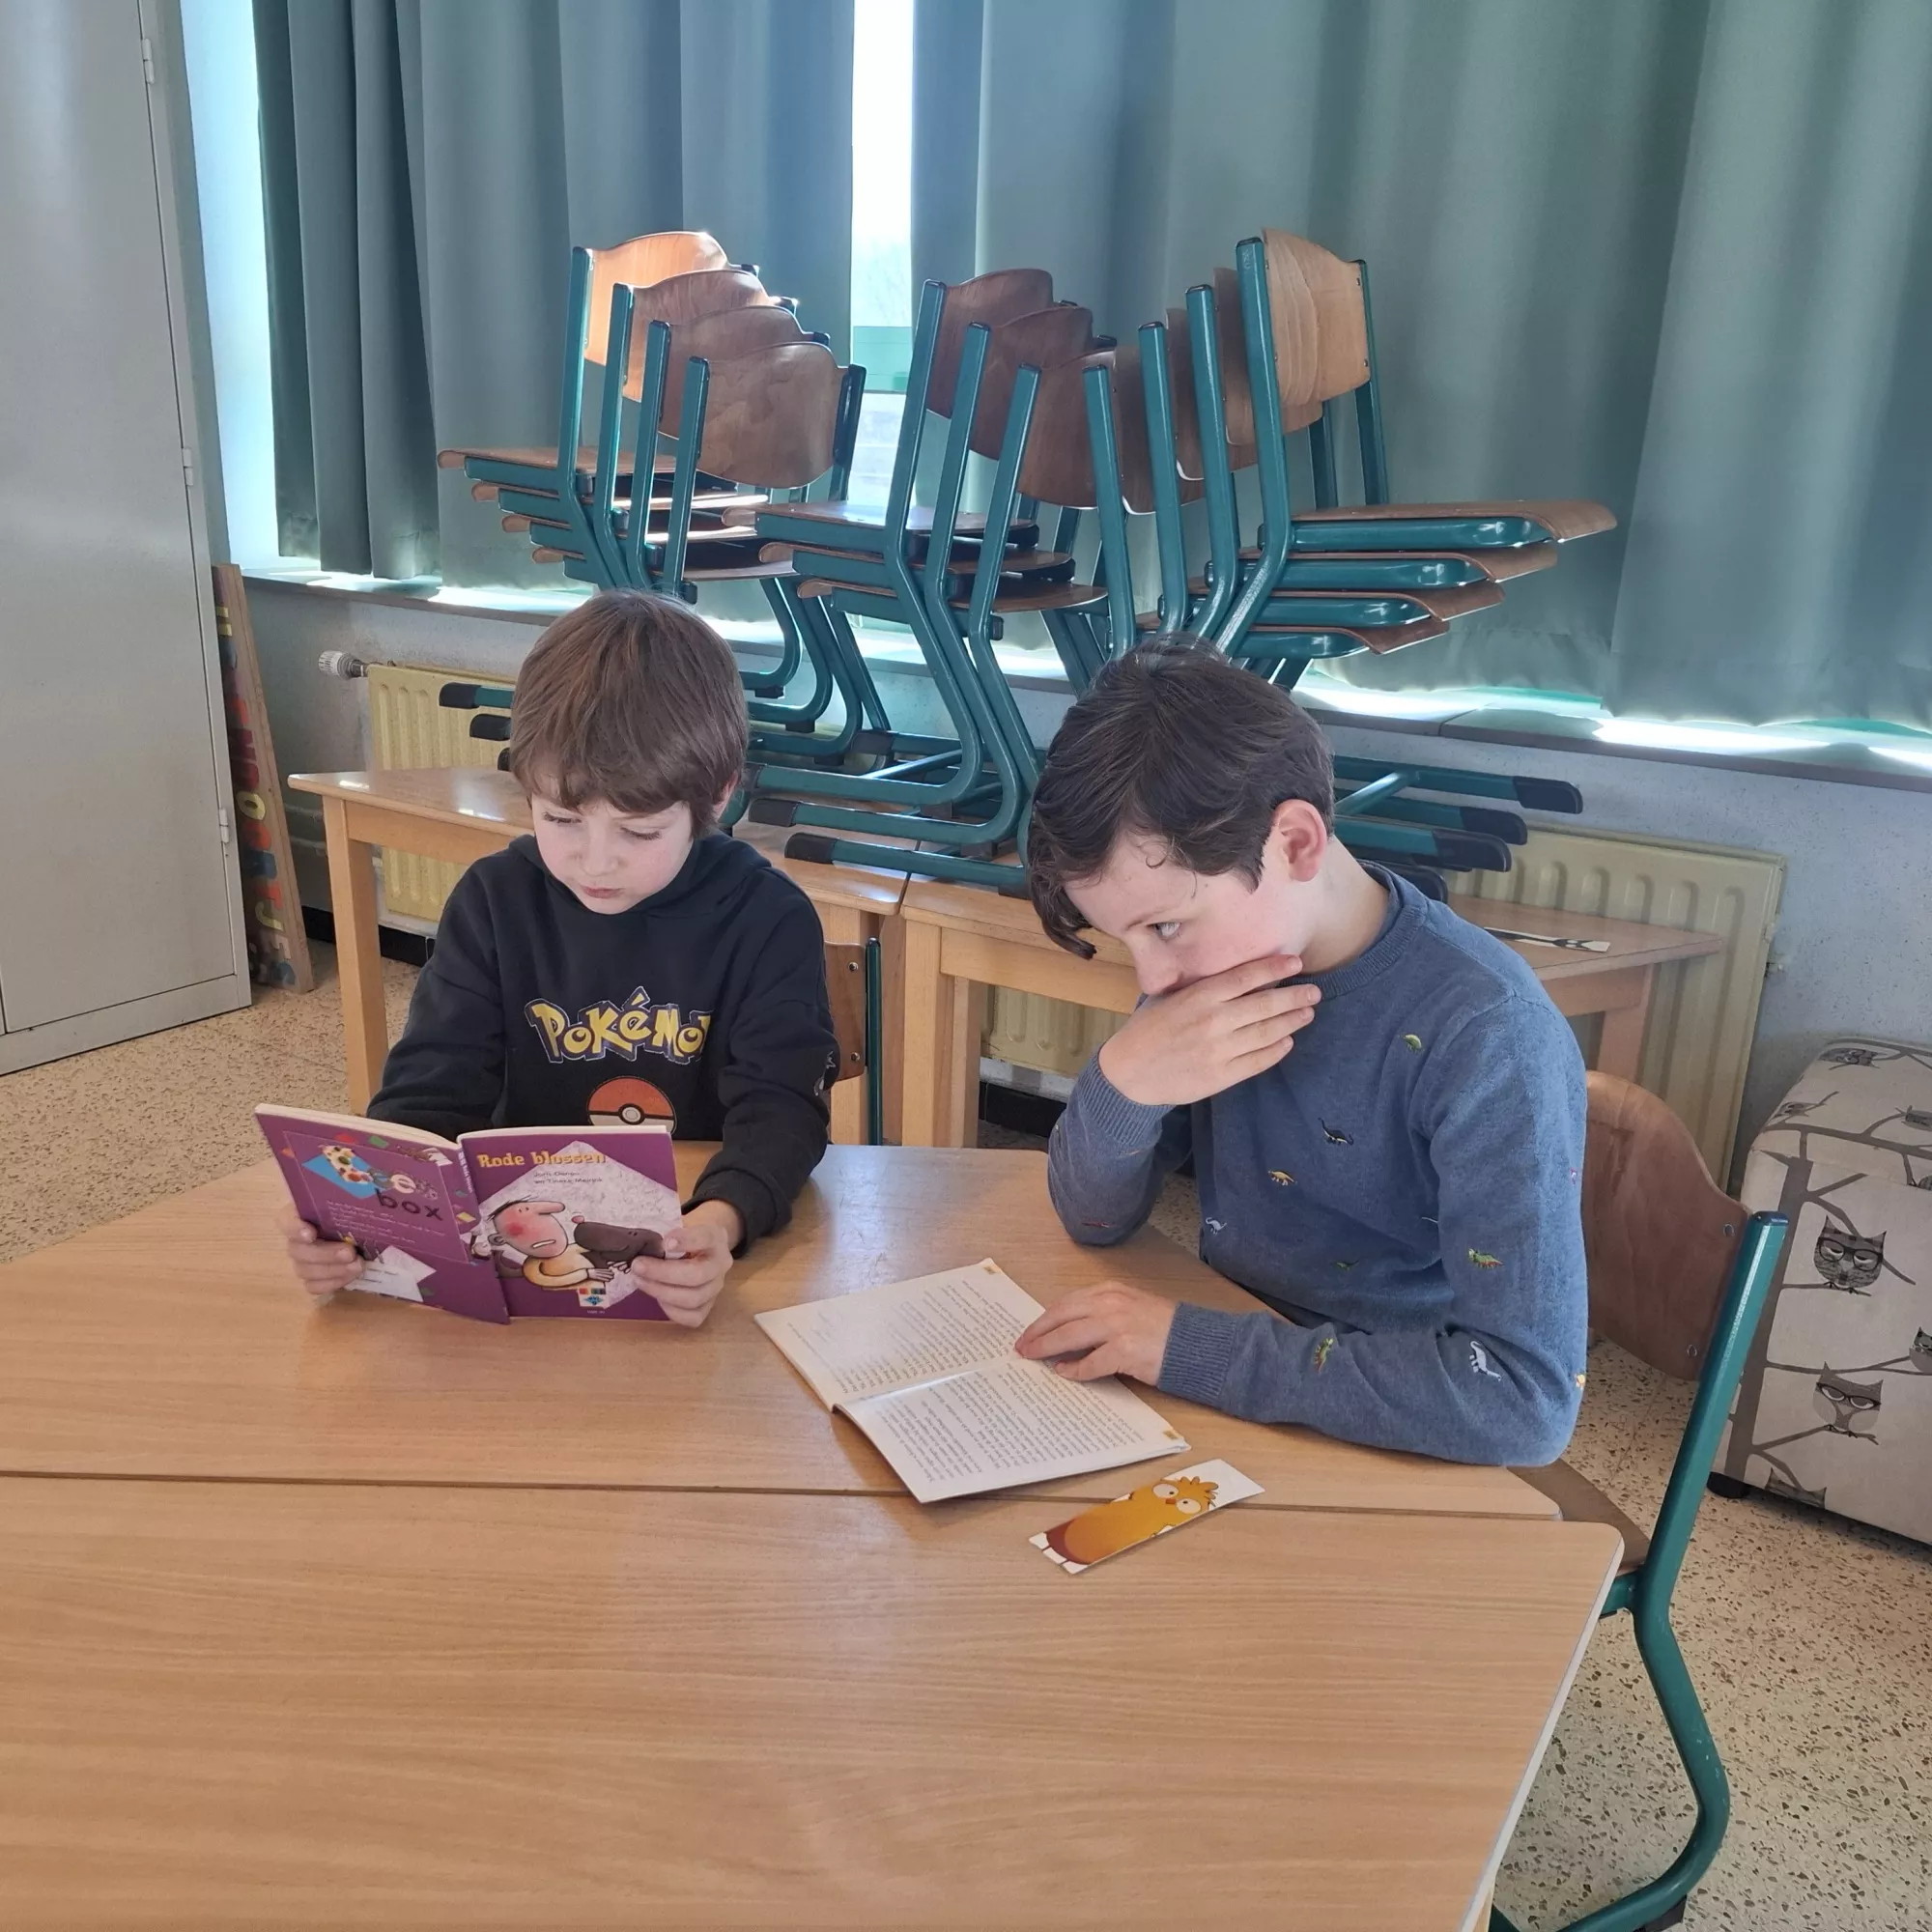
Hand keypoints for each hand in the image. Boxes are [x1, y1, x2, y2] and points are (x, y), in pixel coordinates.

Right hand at [278, 1203, 363, 1300]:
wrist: (366, 1227)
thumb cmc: (357, 1207)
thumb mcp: (354, 1197)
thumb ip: (354, 1194)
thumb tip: (372, 1191)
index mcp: (301, 1213)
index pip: (285, 1220)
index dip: (294, 1228)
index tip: (311, 1233)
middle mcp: (297, 1238)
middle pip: (297, 1250)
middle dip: (324, 1254)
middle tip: (350, 1252)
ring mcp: (303, 1260)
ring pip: (304, 1270)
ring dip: (332, 1270)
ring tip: (358, 1265)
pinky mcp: (313, 1277)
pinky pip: (313, 1286)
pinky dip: (332, 1283)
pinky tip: (350, 1276)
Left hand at [625, 1199, 741, 1328]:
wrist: (700, 1251)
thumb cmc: (682, 1236)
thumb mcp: (677, 1224)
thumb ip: (665, 1230)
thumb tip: (645, 1243)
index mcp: (715, 1237)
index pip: (705, 1237)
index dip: (686, 1241)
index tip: (664, 1242)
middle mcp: (721, 1264)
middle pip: (697, 1275)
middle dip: (663, 1273)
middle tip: (637, 1265)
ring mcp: (716, 1288)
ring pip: (693, 1299)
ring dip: (661, 1292)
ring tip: (639, 1281)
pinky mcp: (708, 1307)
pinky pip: (692, 1317)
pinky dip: (671, 1310)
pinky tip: (657, 1297)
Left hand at [1014, 1281, 1175, 1385]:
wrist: (1197, 1344)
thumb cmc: (1166, 1329)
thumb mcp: (1131, 1308)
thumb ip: (1102, 1314)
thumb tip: (1069, 1334)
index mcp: (1112, 1290)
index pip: (1067, 1302)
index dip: (1045, 1317)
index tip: (1030, 1330)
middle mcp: (1111, 1303)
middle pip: (1061, 1315)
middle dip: (1037, 1332)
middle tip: (1021, 1346)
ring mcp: (1117, 1325)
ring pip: (1069, 1336)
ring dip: (1046, 1348)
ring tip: (1033, 1358)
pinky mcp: (1124, 1350)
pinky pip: (1090, 1363)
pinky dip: (1074, 1370)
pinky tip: (1064, 1374)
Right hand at [1097, 953, 1318, 1106]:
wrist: (1129, 1073)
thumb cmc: (1148, 1029)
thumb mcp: (1169, 997)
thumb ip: (1202, 987)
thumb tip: (1238, 975)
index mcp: (1199, 997)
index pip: (1246, 977)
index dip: (1274, 968)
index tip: (1295, 962)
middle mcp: (1213, 1022)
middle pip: (1265, 1005)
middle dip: (1294, 996)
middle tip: (1313, 992)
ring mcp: (1219, 1051)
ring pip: (1266, 1033)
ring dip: (1291, 1022)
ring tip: (1307, 1013)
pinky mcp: (1221, 1076)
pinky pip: (1258, 1061)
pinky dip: (1276, 1050)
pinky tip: (1287, 1042)